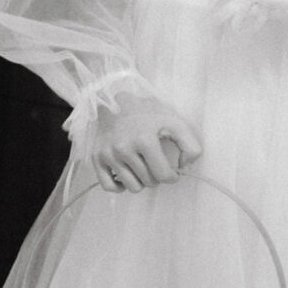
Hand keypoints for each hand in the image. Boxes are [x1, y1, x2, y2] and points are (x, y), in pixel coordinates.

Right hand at [85, 93, 201, 192]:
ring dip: (141, 181)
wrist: (115, 100)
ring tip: (142, 168)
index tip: (172, 171)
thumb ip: (190, 146)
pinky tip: (126, 175)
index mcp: (144, 140)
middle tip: (155, 164)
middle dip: (156, 177)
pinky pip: (109, 187)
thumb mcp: (175, 122)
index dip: (172, 176)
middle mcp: (124, 149)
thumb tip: (184, 168)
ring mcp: (108, 154)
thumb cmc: (147, 113)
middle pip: (149, 182)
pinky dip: (120, 186)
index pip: (164, 175)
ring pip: (132, 187)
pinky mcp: (97, 158)